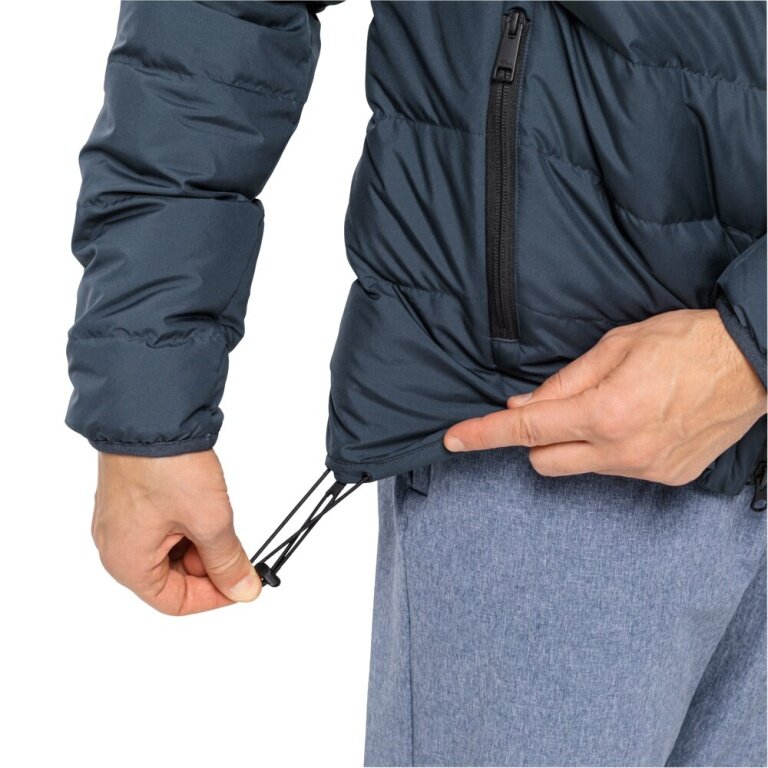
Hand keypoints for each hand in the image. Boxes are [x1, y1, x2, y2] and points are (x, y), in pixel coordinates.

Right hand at [92, 449, 260, 614]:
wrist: (148, 412)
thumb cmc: (167, 467)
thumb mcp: (209, 521)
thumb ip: (227, 561)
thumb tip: (244, 591)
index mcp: (127, 563)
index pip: (175, 602)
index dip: (214, 596)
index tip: (242, 582)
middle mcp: (116, 547)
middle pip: (171, 577)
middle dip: (208, 565)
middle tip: (238, 546)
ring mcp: (120, 522)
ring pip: (169, 550)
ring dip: (200, 541)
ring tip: (218, 514)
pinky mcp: (130, 500)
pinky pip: (162, 526)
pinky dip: (187, 523)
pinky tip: (205, 503)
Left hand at [444, 309, 766, 484]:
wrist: (754, 365)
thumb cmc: (686, 343)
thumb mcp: (615, 346)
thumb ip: (563, 382)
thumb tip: (523, 404)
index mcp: (605, 412)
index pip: (527, 429)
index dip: (485, 434)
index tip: (454, 439)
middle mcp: (622, 451)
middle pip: (543, 460)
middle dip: (536, 438)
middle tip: (557, 408)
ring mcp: (646, 470)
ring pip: (580, 467)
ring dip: (577, 443)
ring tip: (614, 407)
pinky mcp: (667, 478)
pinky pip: (616, 471)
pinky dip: (611, 450)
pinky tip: (639, 422)